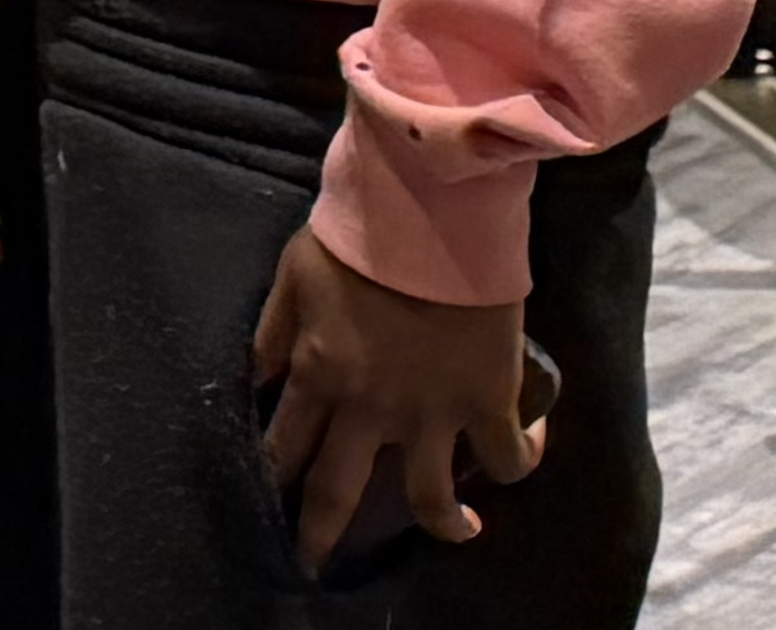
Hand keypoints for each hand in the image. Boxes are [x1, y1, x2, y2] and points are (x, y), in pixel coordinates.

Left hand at [251, 227, 542, 570]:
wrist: (434, 211)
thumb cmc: (359, 233)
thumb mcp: (293, 275)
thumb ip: (273, 332)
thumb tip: (255, 378)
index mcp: (316, 373)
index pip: (282, 446)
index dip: (273, 481)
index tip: (267, 507)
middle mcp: (370, 407)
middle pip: (337, 490)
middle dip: (320, 534)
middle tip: (314, 564)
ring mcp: (432, 411)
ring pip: (430, 498)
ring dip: (444, 523)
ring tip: (460, 530)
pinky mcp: (490, 401)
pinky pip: (507, 459)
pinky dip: (518, 465)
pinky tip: (521, 460)